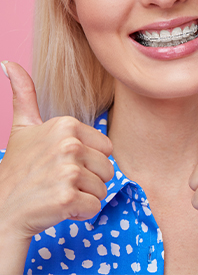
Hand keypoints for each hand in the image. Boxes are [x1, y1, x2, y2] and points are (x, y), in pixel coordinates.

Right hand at [0, 62, 113, 240]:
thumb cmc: (18, 169)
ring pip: (103, 188)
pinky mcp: (67, 197)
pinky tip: (59, 207)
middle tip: (61, 181)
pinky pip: (95, 207)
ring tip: (59, 192)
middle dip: (89, 180)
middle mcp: (69, 143)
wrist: (2, 210)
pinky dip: (80, 213)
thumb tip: (8, 64)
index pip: (106, 148)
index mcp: (66, 124)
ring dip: (84, 197)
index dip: (89, 160)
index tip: (64, 164)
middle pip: (107, 168)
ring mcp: (68, 170)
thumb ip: (23, 94)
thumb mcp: (22, 127)